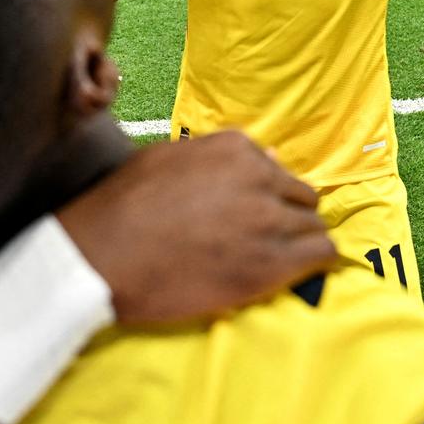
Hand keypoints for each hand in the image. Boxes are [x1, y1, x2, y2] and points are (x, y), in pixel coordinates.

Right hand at [56, 131, 333, 322]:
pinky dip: (311, 264)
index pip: (277, 172)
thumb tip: (265, 158)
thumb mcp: (168, 160)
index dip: (265, 198)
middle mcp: (260, 178)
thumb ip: (220, 157)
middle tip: (260, 244)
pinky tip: (289, 275)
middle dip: (287, 219)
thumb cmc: (123, 206)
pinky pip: (321, 255)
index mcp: (235, 149)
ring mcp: (269, 220)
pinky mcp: (271, 264)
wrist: (103, 256)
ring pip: (314, 227)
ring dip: (298, 244)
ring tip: (270, 263)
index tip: (245, 218)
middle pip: (302, 199)